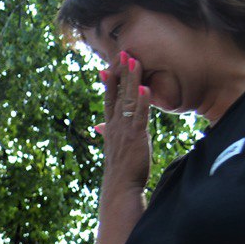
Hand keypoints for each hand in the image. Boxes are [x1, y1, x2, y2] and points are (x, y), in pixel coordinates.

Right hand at [99, 50, 152, 192]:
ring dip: (132, 80)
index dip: (109, 84)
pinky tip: (145, 88)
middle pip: (117, 95)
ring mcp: (124, 131)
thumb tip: (99, 127)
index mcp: (110, 130)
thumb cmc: (120, 172)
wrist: (119, 190)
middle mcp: (115, 127)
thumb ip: (108, 134)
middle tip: (123, 53)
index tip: (108, 67)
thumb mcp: (112, 150)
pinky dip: (142, 102)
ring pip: (128, 100)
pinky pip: (139, 116)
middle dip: (120, 74)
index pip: (108, 102)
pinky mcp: (136, 138)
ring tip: (134, 61)